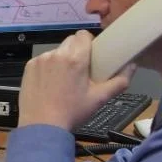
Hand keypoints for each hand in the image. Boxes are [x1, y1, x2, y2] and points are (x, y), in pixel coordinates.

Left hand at [18, 31, 135, 130]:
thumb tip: (132, 66)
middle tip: (79, 70)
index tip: (91, 56)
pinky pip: (42, 60)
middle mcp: (57, 54)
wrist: (42, 126)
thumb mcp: (99, 99)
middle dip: (76, 51)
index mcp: (76, 58)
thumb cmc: (72, 113)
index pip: (83, 35)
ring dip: (61, 60)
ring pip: (56, 51)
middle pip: (70, 41)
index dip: (89, 43)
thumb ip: (119, 81)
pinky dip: (47, 68)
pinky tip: (49, 84)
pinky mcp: (29, 67)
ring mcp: (41, 60)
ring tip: (63, 80)